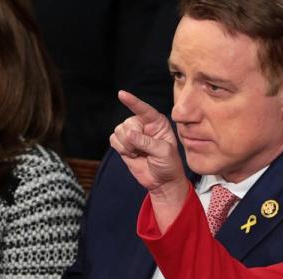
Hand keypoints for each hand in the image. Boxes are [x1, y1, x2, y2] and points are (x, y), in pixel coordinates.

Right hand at [111, 90, 188, 225]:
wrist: (161, 181)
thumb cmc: (168, 165)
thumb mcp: (164, 153)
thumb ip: (148, 142)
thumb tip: (129, 134)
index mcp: (158, 123)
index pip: (144, 110)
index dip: (133, 102)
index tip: (122, 94)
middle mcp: (144, 124)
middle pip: (128, 124)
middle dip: (134, 140)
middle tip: (144, 151)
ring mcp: (132, 132)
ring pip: (119, 131)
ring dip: (128, 146)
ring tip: (140, 153)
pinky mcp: (123, 142)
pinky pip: (113, 140)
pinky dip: (121, 149)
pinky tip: (133, 155)